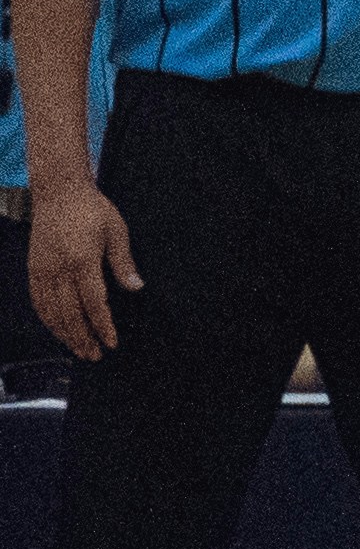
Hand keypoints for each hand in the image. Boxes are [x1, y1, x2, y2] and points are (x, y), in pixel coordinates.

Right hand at [32, 174, 133, 361]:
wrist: (58, 193)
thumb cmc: (92, 210)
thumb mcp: (116, 231)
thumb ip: (123, 263)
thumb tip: (136, 288)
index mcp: (82, 262)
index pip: (94, 304)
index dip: (103, 326)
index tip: (111, 343)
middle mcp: (59, 271)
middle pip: (70, 315)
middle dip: (83, 338)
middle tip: (94, 355)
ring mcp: (43, 272)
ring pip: (52, 313)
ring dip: (65, 334)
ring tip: (78, 349)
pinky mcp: (34, 270)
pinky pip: (39, 302)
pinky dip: (48, 320)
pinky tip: (58, 329)